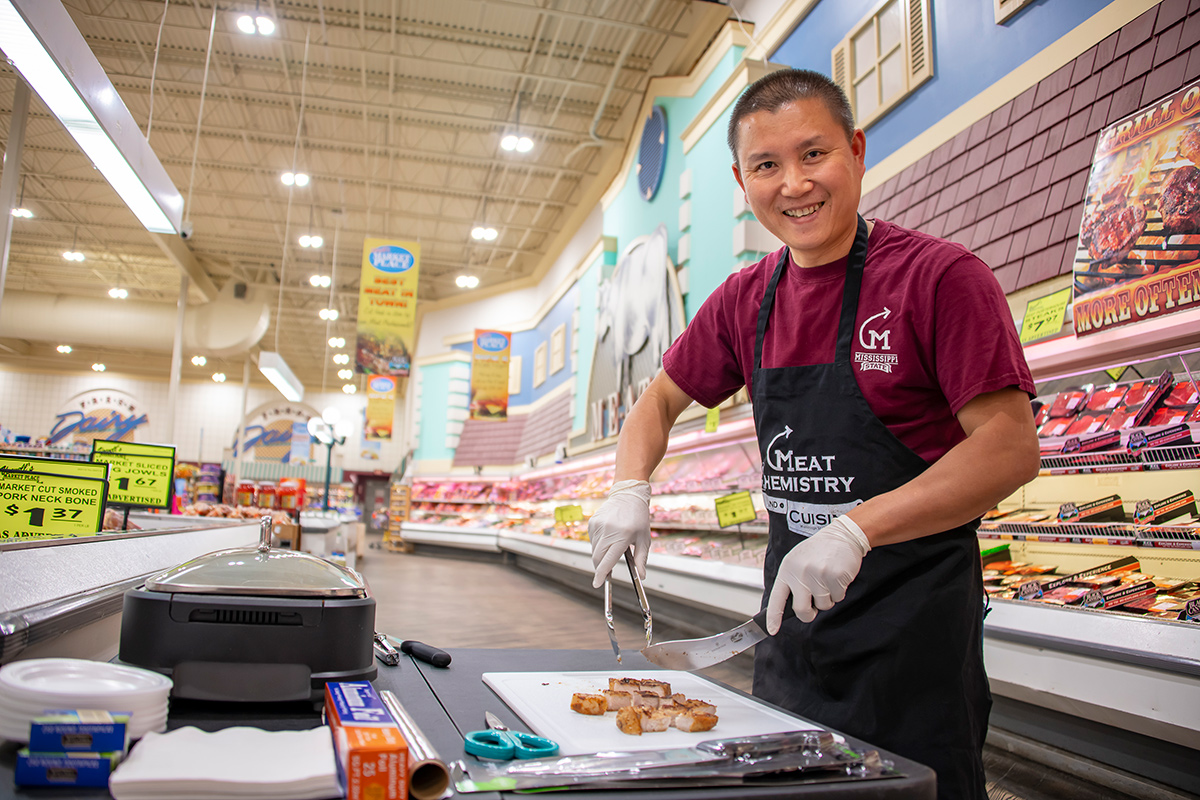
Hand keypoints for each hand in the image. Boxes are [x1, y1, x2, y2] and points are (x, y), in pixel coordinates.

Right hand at [588, 480, 651, 587]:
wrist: (628, 495)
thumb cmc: (639, 518)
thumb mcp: (644, 539)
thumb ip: (641, 559)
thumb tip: (642, 576)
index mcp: (622, 536)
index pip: (608, 560)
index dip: (602, 574)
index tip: (598, 584)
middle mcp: (608, 530)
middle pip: (598, 558)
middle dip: (600, 567)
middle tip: (607, 571)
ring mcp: (599, 525)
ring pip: (594, 550)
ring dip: (601, 554)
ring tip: (614, 544)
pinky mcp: (593, 522)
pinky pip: (592, 540)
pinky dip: (598, 544)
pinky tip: (609, 536)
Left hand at [766, 516, 870, 632]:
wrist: (842, 536)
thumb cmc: (818, 551)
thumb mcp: (797, 561)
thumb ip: (793, 581)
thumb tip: (791, 607)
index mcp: (787, 569)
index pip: (777, 598)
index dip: (774, 617)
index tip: (772, 630)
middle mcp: (800, 573)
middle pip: (801, 610)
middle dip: (808, 614)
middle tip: (813, 608)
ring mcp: (818, 575)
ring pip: (823, 605)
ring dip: (827, 598)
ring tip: (827, 579)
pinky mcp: (835, 577)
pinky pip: (838, 598)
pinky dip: (839, 592)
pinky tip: (837, 576)